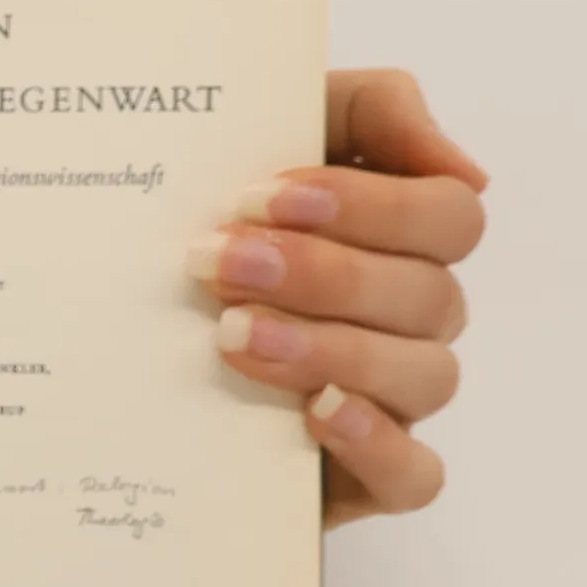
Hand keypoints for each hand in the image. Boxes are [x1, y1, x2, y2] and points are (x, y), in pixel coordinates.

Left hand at [190, 69, 487, 526]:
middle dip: (323, 274)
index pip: (447, 217)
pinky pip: (413, 475)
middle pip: (429, 295)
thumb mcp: (269, 135)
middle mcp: (413, 318)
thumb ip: (372, 110)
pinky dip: (376, 442)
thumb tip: (465, 168)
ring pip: (424, 377)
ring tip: (231, 335)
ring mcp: (393, 399)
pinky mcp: (362, 477)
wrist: (120, 330)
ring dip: (329, 348)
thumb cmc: (213, 220)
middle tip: (220, 263)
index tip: (262, 198)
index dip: (369, 205)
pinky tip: (317, 411)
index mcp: (408, 238)